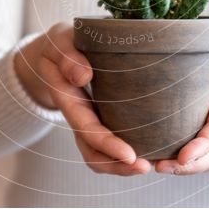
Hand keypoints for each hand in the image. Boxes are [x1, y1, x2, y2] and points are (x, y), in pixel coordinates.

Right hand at [14, 22, 151, 175]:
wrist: (57, 49)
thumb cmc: (61, 44)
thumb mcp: (59, 41)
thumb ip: (67, 56)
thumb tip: (83, 76)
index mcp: (68, 99)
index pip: (86, 129)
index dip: (106, 144)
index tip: (129, 154)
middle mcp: (80, 115)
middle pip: (93, 153)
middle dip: (117, 165)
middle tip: (146, 167)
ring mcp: (91, 120)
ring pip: (101, 155)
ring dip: (123, 166)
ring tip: (152, 165)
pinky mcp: (104, 118)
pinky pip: (113, 142)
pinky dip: (128, 152)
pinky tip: (151, 151)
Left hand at [154, 15, 208, 174]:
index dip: (203, 143)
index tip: (183, 156)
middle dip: (191, 165)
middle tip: (160, 167)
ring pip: (207, 154)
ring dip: (184, 166)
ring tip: (155, 166)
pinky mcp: (203, 119)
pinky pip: (195, 144)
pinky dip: (179, 156)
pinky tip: (156, 155)